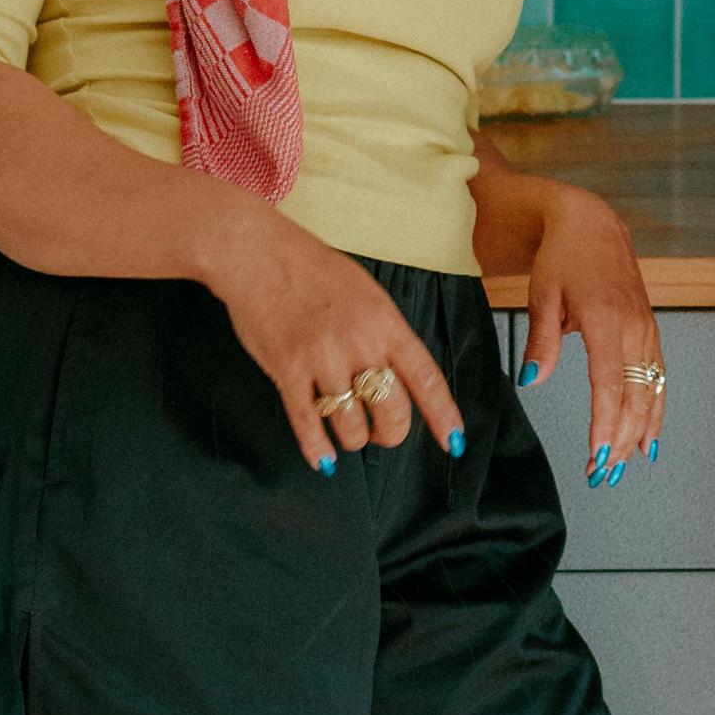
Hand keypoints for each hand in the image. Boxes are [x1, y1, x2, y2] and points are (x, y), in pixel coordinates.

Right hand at [206, 209, 464, 474]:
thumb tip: (400, 376)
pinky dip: (317, 448)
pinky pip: (307, 424)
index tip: (453, 441)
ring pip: (351, 426)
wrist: (261, 256)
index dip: (442, 414)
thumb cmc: (316, 271)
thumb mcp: (367, 293)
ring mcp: (322, 359)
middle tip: (384, 433)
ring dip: (354, 439)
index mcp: (385, 322)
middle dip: (392, 433)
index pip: (425, 377)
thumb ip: (385, 334)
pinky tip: (323, 459)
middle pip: (391, 410)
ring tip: (350, 433)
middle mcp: (360, 343)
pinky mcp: (287, 372)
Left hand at [518, 182, 663, 489]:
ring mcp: (646, 327)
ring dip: (641, 430)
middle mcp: (633, 326)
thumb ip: (542, 339)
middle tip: (605, 474)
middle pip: (635, 395)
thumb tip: (532, 378)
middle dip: (622, 439)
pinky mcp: (649, 328)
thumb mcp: (542, 292)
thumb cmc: (562, 255)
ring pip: (652, 389)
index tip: (598, 457)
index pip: (609, 384)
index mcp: (606, 318)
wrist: (591, 222)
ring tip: (627, 464)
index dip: (606, 425)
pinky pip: (659, 375)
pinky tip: (650, 434)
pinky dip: (657, 407)